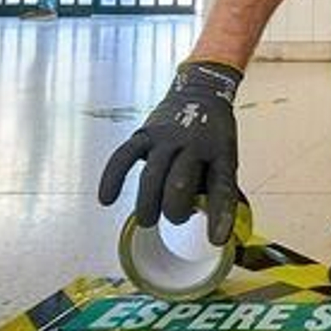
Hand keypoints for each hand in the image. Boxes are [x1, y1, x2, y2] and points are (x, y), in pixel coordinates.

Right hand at [97, 61, 243, 243]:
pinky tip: (106, 200)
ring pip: (151, 177)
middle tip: (175, 219)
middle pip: (179, 185)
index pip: (222, 189)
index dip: (219, 217)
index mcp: (220, 153)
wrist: (201, 90)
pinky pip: (124, 157)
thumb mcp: (225, 156)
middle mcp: (193, 144)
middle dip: (174, 211)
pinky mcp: (145, 133)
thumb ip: (213, 186)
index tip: (215, 241)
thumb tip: (202, 222)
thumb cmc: (213, 134)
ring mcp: (166, 138)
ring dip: (147, 205)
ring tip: (148, 221)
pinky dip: (112, 179)